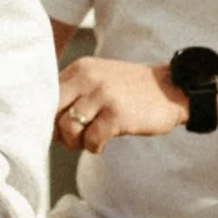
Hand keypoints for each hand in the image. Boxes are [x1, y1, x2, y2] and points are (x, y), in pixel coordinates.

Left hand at [53, 56, 186, 156]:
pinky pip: (91, 139)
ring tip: (89, 141)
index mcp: (80, 69)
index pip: (46, 95)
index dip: (47, 117)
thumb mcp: (99, 81)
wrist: (170, 88)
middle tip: (72, 139)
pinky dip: (94, 147)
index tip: (56, 129)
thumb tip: (48, 127)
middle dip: (58, 132)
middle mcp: (88, 78)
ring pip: (68, 127)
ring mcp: (103, 95)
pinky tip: (103, 144)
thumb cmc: (130, 90)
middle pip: (52, 112)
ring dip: (76, 142)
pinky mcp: (117, 114)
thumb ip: (75, 94)